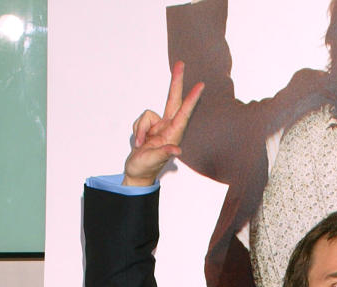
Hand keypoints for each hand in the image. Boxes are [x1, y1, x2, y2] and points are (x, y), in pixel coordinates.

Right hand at [123, 62, 203, 186]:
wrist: (136, 173)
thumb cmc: (145, 168)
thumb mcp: (153, 161)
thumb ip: (164, 153)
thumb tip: (177, 150)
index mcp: (173, 135)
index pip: (184, 113)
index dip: (191, 99)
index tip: (200, 86)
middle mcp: (169, 128)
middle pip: (172, 100)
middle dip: (176, 82)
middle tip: (180, 63)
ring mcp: (159, 127)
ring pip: (147, 115)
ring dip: (140, 128)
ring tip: (140, 144)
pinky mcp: (149, 127)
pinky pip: (141, 120)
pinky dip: (137, 129)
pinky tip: (139, 142)